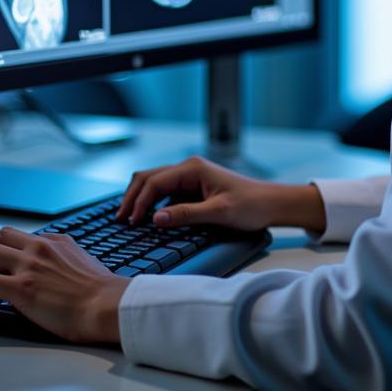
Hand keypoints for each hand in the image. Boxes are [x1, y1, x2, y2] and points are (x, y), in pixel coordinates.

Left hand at [0, 227, 127, 343]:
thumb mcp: (84, 265)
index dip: (0, 247)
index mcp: (57, 241)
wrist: (107, 305)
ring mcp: (29, 265)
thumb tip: (54, 274)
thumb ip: (65, 263)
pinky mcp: (21, 287)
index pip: (21, 237)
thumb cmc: (102, 295)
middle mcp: (40, 247)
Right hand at [115, 155, 277, 231]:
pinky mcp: (193, 189)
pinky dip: (153, 204)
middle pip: (148, 177)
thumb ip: (186, 214)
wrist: (271, 204)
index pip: (154, 182)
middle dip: (132, 197)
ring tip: (128, 219)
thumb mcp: (218, 212)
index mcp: (192, 168)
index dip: (139, 202)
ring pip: (154, 183)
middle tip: (120, 219)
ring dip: (140, 199)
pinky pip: (166, 193)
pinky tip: (148, 219)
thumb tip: (155, 219)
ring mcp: (190, 178)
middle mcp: (188, 169)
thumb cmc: (250, 205)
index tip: (130, 222)